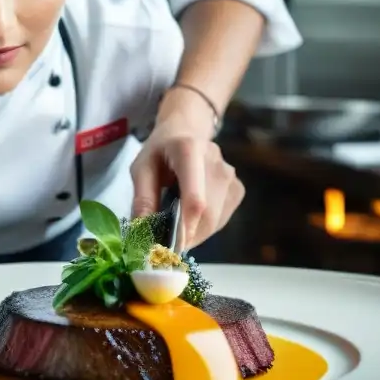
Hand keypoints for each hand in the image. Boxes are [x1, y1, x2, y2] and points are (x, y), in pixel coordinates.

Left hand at [130, 94, 244, 249]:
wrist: (187, 132)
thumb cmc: (160, 152)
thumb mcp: (141, 168)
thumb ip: (142, 199)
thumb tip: (142, 233)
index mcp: (189, 151)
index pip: (195, 198)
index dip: (185, 228)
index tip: (170, 248)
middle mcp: (216, 163)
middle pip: (207, 215)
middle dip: (185, 236)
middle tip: (164, 245)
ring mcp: (231, 177)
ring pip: (215, 221)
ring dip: (194, 234)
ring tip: (175, 226)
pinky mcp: (237, 189)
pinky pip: (221, 220)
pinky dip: (204, 228)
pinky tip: (191, 217)